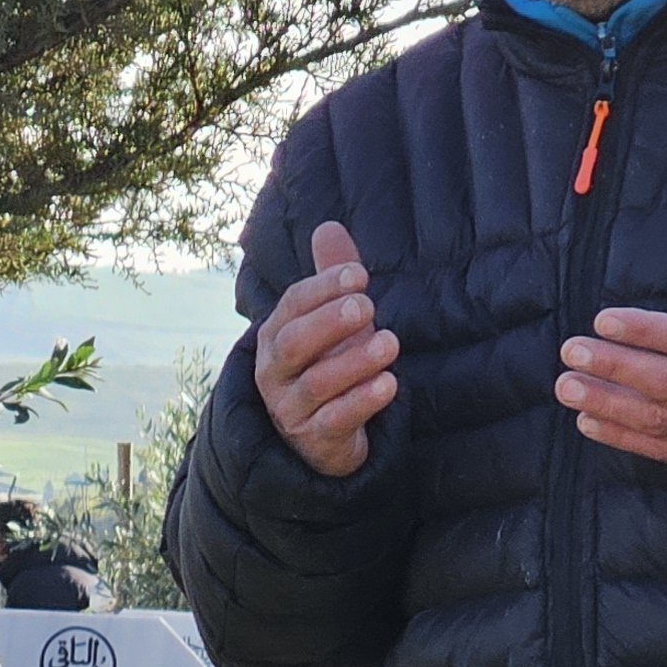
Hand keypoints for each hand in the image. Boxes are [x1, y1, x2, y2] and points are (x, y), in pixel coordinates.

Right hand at [253, 221, 399, 476]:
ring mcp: (292, 409)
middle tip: (367, 306)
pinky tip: (389, 384)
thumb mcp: (330, 324)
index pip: (291, 306)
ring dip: (354, 362)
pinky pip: (334, 422)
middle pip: (292, 344)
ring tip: (391, 343)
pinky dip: (361, 402)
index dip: (323, 288)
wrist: (319, 441)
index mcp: (276, 337)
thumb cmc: (325, 368)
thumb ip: (331, 280)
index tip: (359, 275)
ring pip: (316, 384)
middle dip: (329, 323)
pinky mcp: (315, 440)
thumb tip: (328, 225)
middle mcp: (276, 373)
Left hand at [554, 213, 666, 472]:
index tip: (602, 320)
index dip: (646, 330)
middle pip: (666, 381)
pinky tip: (587, 420)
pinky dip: (621, 438)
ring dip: (606, 404)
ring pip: (657, 419)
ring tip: (566, 386)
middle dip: (614, 367)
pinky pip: (660, 450)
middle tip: (570, 351)